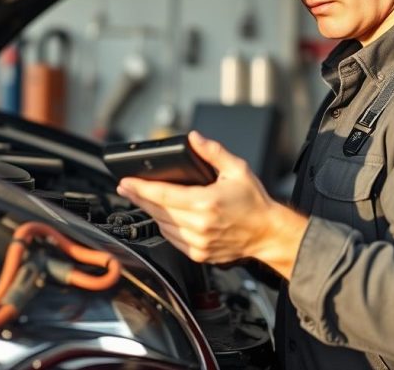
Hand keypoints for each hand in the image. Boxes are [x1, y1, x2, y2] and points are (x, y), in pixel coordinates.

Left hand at [116, 131, 306, 275]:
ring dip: (151, 212)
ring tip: (144, 199)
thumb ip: (213, 152)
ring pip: (162, 226)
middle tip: (126, 188)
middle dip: (139, 197)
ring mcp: (198, 242)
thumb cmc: (255, 203)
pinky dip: (165, 227)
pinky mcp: (199, 254)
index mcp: (206, 203)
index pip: (163, 194)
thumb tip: (194, 138)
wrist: (268, 234)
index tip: (126, 182)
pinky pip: (172, 240)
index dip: (140, 188)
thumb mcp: (237, 169)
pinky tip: (164, 216)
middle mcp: (199, 225)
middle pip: (157, 210)